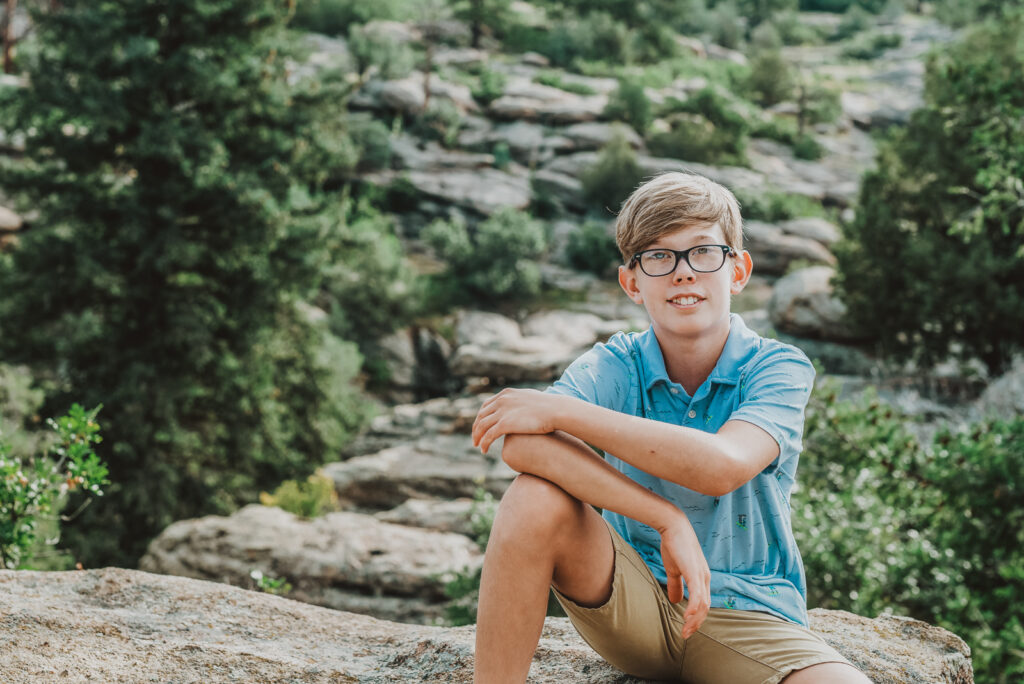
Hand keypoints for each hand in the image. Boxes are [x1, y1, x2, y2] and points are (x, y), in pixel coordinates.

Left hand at [471, 388, 558, 453]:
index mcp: (506, 394)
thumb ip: (524, 402)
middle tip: (476, 438)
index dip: (481, 417)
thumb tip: (525, 406)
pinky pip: (488, 435)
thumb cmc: (550, 407)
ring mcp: (502, 412)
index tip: (481, 426)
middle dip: (476, 428)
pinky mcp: (505, 424)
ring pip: (482, 426)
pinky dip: (484, 443)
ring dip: (478, 437)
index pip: (486, 405)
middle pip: (481, 415)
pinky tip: (484, 450)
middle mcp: (501, 400)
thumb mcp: (532, 400)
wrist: (556, 410)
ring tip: (478, 446)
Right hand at [659, 516, 710, 639]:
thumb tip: (675, 601)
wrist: (673, 527)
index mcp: (701, 578)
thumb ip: (676, 585)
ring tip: (685, 628)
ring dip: (695, 619)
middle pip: (706, 607)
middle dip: (696, 623)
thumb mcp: (674, 569)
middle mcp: (705, 578)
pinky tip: (687, 616)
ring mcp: (701, 575)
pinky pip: (697, 594)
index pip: (703, 604)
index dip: (696, 618)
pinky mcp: (694, 571)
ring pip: (703, 604)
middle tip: (685, 634)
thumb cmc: (674, 546)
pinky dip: (694, 607)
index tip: (686, 629)